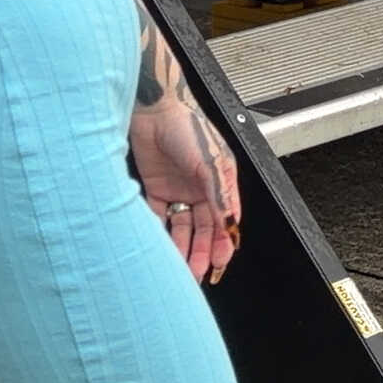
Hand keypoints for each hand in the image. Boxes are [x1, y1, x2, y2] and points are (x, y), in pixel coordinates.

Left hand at [130, 95, 240, 284]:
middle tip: (199, 273)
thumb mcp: (210, 161)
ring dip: (182, 248)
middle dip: (202, 252)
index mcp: (221, 182)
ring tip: (180, 267)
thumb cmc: (186, 125)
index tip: (219, 263)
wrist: (153, 109)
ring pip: (182, 228)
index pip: (224, 220)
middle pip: (203, 229)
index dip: (223, 243)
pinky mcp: (156, 188)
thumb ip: (219, 194)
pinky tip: (161, 246)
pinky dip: (161, 232)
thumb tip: (229, 223)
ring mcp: (178, 190)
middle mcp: (201, 188)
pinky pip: (160, 217)